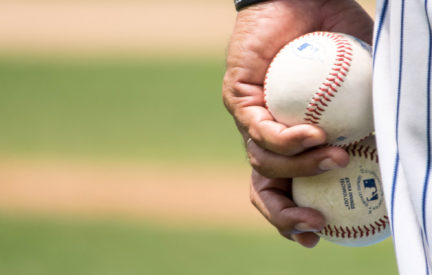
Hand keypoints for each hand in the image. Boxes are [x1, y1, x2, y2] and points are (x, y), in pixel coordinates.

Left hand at [223, 0, 372, 245]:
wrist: (305, 0)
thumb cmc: (337, 40)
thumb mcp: (367, 82)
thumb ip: (376, 113)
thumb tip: (398, 146)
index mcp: (291, 141)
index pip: (286, 189)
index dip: (296, 217)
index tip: (319, 234)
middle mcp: (267, 136)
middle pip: (264, 189)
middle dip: (285, 215)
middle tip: (315, 225)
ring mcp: (251, 119)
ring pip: (263, 163)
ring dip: (301, 169)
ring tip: (336, 156)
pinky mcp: (238, 98)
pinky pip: (258, 129)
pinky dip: (287, 139)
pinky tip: (314, 132)